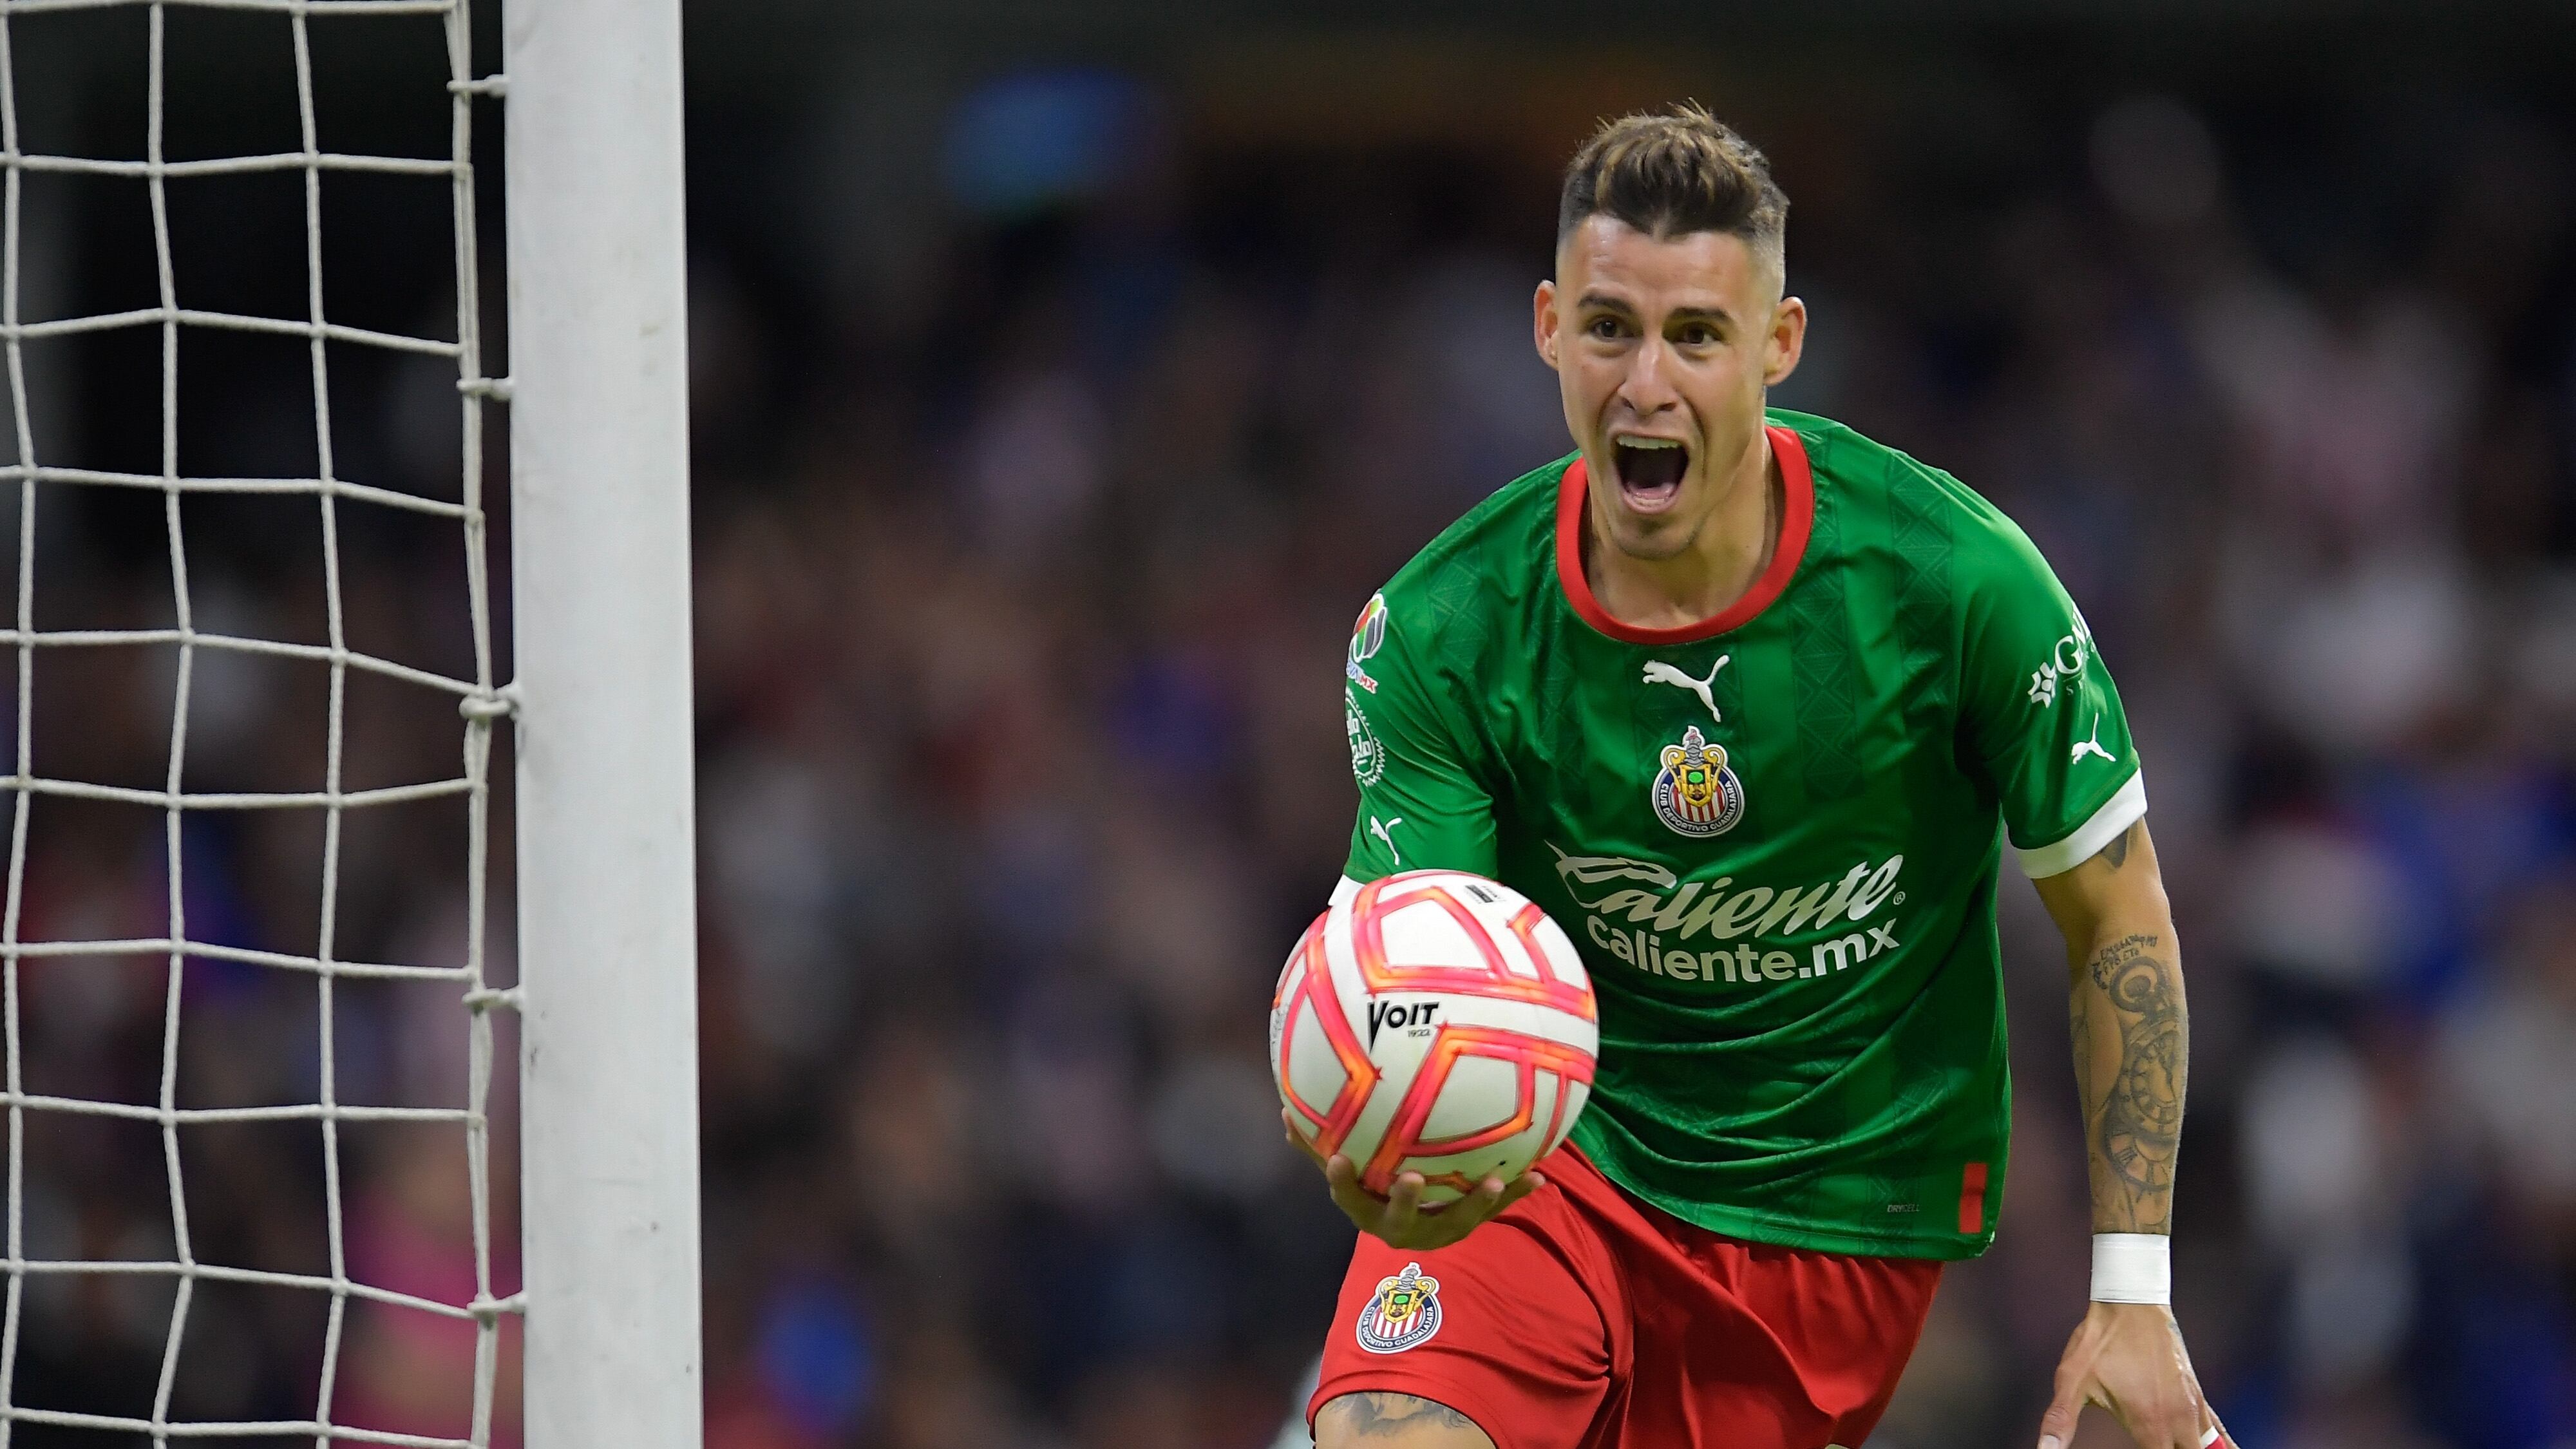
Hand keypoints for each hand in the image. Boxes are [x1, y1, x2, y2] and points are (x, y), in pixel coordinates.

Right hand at [1282, 1107, 1542, 1250]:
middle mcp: (1403, 1230)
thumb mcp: (1349, 1171)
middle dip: (1407, 1203)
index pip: (1350, 1201)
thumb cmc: (1374, 1188)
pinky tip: (1540, 1176)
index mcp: (1369, 1213)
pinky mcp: (1468, 1225)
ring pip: (1458, 1222)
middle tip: (1413, 1178)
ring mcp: (1439, 1231)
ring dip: (1478, 1204)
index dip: (1343, 1183)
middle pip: (1402, 1223)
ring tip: (1497, 1182)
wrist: (1415, 1228)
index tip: (1338, 1159)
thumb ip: (1317, 1147)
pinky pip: (1493, 1211)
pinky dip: (1517, 1194)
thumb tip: (1285, 1112)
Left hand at [2038, 1302, 2223, 1448]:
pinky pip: (2218, 1432)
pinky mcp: (2198, 1396)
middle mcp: (2178, 1419)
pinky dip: (2221, 1446)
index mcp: (2150, 1423)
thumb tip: (2043, 1448)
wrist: (2131, 1301)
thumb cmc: (2100, 1341)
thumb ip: (2059, 1420)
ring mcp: (2193, 1407)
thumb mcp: (2072, 1380)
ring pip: (2209, 1448)